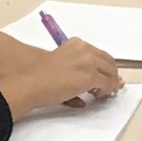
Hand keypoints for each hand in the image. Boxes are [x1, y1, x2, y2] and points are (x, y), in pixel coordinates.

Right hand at [0, 29, 123, 119]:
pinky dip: (106, 91)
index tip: (105, 77)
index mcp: (76, 44)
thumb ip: (74, 72)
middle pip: (108, 61)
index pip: (98, 54)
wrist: (30, 83)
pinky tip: (98, 96)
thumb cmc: (38, 77)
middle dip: (111, 75)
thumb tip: (85, 95)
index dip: (104, 67)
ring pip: (111, 72)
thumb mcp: (59, 66)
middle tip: (109, 87)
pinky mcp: (90, 76)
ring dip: (110, 84)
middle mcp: (84, 49)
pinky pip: (107, 84)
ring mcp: (88, 62)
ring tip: (103, 93)